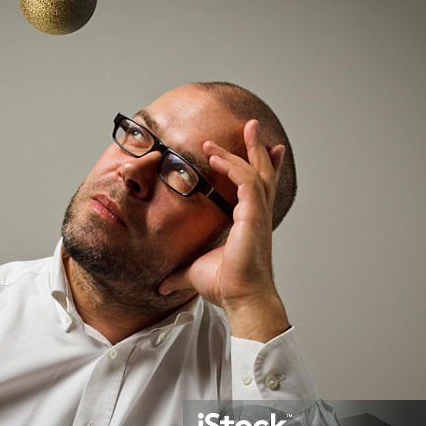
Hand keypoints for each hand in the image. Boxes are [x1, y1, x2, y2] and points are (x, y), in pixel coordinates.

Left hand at [158, 119, 289, 341]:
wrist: (241, 299)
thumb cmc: (226, 286)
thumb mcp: (195, 273)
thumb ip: (179, 274)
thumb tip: (162, 285)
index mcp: (249, 223)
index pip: (256, 188)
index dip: (256, 167)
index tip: (251, 149)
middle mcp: (257, 215)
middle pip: (263, 172)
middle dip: (257, 148)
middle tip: (250, 126)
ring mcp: (258, 215)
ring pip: (256, 171)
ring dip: (245, 150)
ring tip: (240, 130)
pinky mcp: (253, 216)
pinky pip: (247, 182)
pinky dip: (233, 167)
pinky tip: (217, 157)